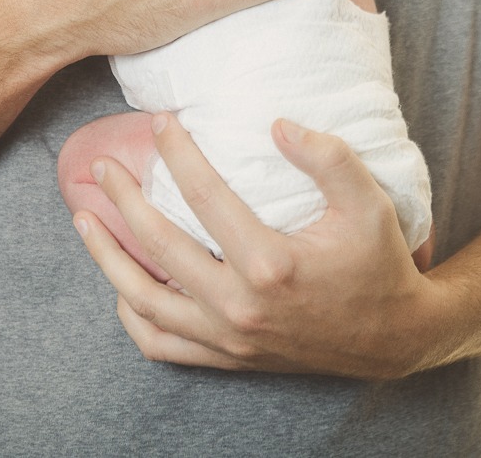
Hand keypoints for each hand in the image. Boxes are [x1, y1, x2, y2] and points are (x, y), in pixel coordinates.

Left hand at [74, 113, 450, 379]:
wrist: (395, 338)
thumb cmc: (379, 264)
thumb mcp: (369, 203)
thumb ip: (328, 158)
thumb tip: (277, 124)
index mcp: (271, 264)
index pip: (205, 196)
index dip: (178, 153)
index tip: (161, 121)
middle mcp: (240, 306)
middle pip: (160, 245)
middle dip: (123, 200)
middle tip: (101, 167)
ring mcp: (229, 338)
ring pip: (145, 301)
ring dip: (108, 259)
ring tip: (85, 221)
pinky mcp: (228, 358)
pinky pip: (161, 345)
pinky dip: (133, 316)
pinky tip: (122, 286)